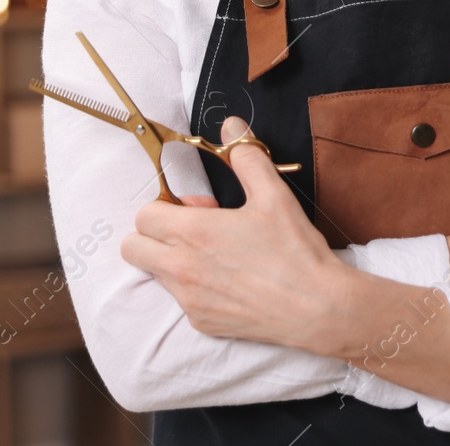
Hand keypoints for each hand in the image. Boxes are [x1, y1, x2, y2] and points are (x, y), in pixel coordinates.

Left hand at [121, 116, 350, 349]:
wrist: (317, 307)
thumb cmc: (294, 250)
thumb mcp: (274, 195)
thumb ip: (246, 157)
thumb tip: (231, 125)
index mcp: (193, 232)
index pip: (143, 215)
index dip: (166, 206)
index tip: (199, 208)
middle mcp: (181, 269)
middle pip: (132, 248)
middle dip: (153, 235)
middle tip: (193, 231)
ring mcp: (189, 300)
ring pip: (156, 275)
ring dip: (173, 261)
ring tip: (218, 256)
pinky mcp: (201, 323)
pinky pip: (181, 301)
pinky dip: (195, 289)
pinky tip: (232, 283)